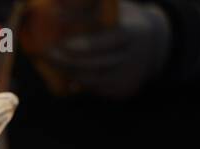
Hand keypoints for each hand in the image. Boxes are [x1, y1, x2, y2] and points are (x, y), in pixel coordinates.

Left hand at [41, 1, 170, 98]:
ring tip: (50, 61)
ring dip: (68, 72)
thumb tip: (57, 2)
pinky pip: (95, 88)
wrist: (153, 45)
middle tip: (46, 53)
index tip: (63, 44)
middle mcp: (134, 57)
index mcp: (135, 33)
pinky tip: (64, 72)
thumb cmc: (124, 22)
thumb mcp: (116, 10)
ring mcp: (129, 76)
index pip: (109, 41)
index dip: (85, 45)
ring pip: (92, 80)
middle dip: (67, 61)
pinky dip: (78, 81)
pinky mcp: (123, 89)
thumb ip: (91, 7)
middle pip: (96, 64)